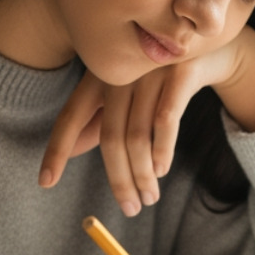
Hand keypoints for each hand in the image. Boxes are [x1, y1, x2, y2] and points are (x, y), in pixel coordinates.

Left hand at [39, 28, 254, 214]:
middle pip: (109, 136)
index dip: (57, 150)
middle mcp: (121, 73)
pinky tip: (161, 170)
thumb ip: (101, 115)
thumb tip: (74, 146)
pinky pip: (166, 120)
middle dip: (118, 179)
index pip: (70, 117)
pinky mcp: (179, 73)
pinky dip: (162, 150)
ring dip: (142, 174)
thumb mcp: (127, 90)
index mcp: (99, 77)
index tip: (45, 181)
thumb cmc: (160, 74)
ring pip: (137, 135)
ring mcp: (150, 72)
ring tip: (148, 197)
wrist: (209, 46)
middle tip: (129, 208)